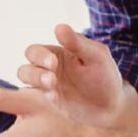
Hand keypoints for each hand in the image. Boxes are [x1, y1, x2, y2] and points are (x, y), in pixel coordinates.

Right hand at [18, 24, 137, 130]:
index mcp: (54, 55)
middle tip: (52, 80)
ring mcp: (45, 92)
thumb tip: (59, 27)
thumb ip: (77, 43)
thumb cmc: (105, 78)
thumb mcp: (96, 57)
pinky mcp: (47, 109)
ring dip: (35, 87)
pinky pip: (33, 105)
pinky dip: (40, 103)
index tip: (53, 63)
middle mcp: (45, 72)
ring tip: (52, 92)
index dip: (40, 56)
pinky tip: (55, 103)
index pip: (35, 51)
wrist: (113, 109)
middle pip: (24, 70)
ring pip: (24, 88)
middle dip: (35, 74)